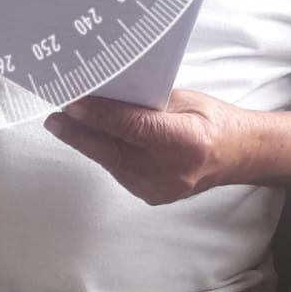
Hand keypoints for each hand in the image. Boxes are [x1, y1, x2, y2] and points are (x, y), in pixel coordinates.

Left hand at [44, 90, 255, 204]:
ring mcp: (161, 188)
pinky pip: (118, 171)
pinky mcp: (151, 195)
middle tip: (55, 119)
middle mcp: (173, 170)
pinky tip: (92, 139)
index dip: (100, 116)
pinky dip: (105, 154)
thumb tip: (105, 96)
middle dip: (81, 133)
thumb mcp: (183, 100)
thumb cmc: (211, 121)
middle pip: (115, 150)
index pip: (133, 127)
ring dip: (89, 143)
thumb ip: (145, 102)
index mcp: (187, 141)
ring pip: (112, 163)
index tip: (73, 105)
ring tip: (66, 124)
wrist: (235, 155)